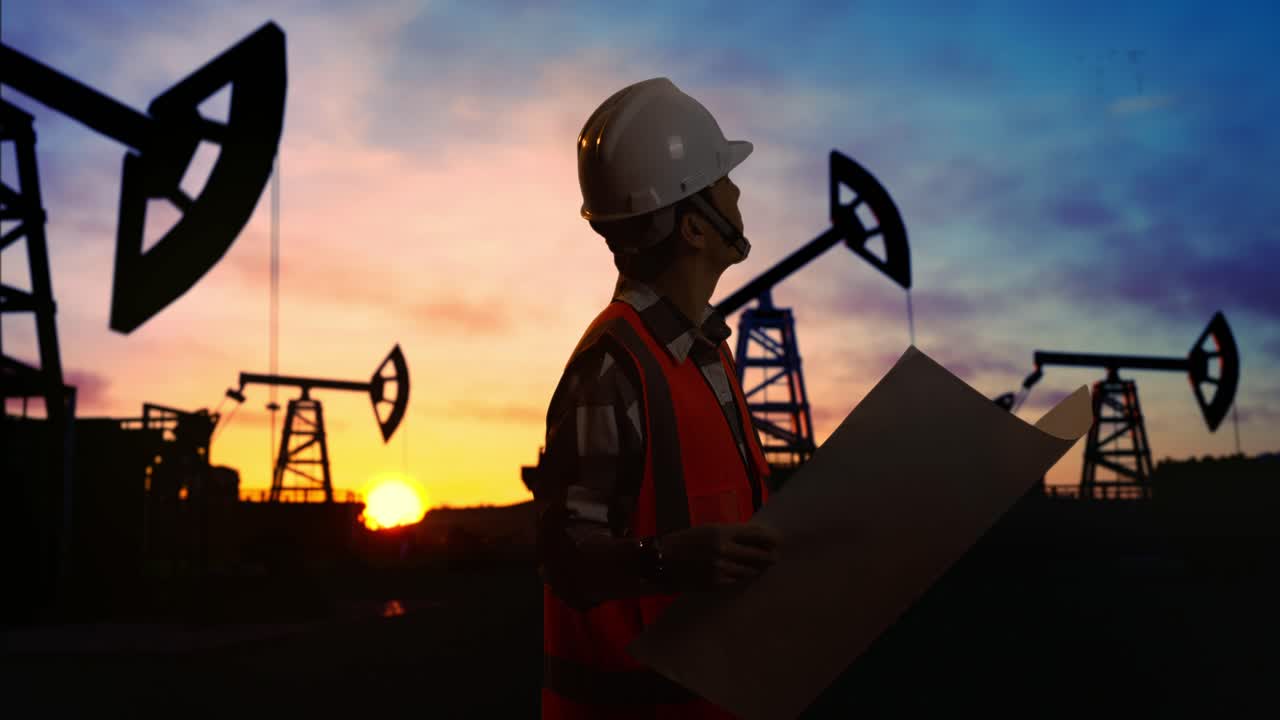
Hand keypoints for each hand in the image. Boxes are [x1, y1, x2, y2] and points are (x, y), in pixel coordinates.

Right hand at [659, 522, 781, 590]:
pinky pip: (737, 581)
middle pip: (757, 553)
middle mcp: (724, 549)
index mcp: (722, 531)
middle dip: (768, 556)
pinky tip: (746, 576)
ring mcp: (721, 568)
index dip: (770, 538)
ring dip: (758, 569)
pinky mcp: (716, 583)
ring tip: (763, 568)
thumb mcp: (707, 530)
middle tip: (775, 557)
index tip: (778, 540)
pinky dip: (743, 577)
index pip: (755, 534)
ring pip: (750, 570)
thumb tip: (754, 539)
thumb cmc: (685, 541)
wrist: (662, 561)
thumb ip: (730, 533)